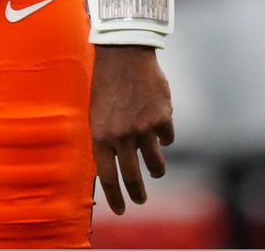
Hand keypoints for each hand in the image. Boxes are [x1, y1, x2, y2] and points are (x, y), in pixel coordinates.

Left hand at [90, 44, 174, 215]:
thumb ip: (105, 138)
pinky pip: (167, 138)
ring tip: (155, 170)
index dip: (115, 197)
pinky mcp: (162, 118)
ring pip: (155, 163)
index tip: (121, 209)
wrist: (124, 54)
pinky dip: (165, 137)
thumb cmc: (106, 82)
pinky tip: (160, 131)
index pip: (107, 176)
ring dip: (156, 169)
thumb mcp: (96, 111)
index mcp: (100, 135)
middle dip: (137, 193)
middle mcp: (122, 136)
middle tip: (140, 200)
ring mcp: (143, 128)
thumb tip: (111, 165)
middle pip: (132, 177)